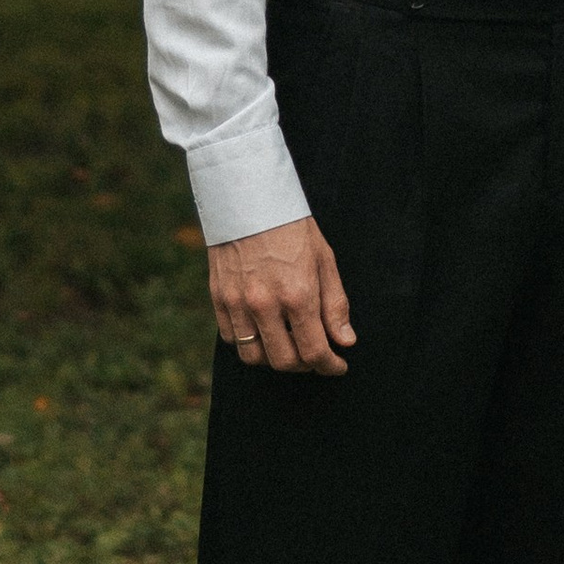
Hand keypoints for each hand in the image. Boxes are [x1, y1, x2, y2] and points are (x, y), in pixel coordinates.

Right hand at [208, 218, 353, 377]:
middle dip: (305, 365)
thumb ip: (335, 304)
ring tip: (289, 345)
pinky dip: (249, 342)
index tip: (337, 365)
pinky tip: (263, 330)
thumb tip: (344, 341)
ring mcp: (237, 303)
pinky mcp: (218, 298)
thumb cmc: (292, 227)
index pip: (314, 351)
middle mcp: (265, 304)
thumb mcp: (324, 259)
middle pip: (284, 361)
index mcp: (297, 294)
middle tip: (315, 355)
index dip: (329, 366)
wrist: (248, 198)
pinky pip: (231, 339)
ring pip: (254, 356)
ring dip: (274, 358)